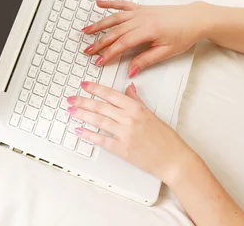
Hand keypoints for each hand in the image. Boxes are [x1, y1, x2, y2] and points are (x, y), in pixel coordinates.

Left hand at [67, 81, 194, 183]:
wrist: (172, 158)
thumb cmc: (166, 138)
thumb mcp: (152, 114)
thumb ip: (137, 101)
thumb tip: (129, 88)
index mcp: (137, 108)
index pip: (111, 94)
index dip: (95, 89)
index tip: (84, 85)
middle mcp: (129, 119)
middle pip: (101, 107)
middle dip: (83, 101)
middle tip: (71, 99)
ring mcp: (124, 134)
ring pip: (98, 121)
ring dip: (82, 115)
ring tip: (71, 111)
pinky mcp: (122, 149)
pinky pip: (101, 140)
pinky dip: (88, 135)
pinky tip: (79, 130)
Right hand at [81, 0, 205, 76]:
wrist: (195, 18)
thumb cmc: (184, 35)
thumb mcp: (167, 52)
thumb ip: (147, 60)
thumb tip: (130, 71)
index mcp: (148, 30)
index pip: (123, 43)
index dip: (109, 53)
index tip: (98, 62)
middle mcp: (142, 19)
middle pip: (115, 31)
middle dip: (99, 42)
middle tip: (87, 52)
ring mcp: (141, 11)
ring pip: (116, 18)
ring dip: (100, 24)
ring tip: (85, 31)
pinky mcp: (143, 8)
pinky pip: (124, 5)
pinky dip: (110, 3)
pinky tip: (99, 3)